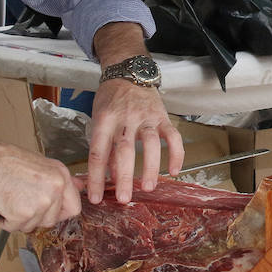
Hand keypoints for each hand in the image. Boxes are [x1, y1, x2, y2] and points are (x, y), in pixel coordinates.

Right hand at [0, 125, 79, 232]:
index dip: (61, 213)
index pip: (74, 206)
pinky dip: (6, 222)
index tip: (51, 213)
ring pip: (34, 226)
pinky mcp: (23, 215)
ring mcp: (41, 203)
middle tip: (23, 209)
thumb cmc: (5, 160)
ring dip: (21, 220)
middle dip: (37, 218)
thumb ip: (55, 180)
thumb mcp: (40, 164)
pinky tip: (1, 208)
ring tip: (9, 204)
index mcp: (61, 175)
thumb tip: (75, 188)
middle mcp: (55, 189)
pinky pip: (16, 228)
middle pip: (53, 220)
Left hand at [86, 81, 182, 203]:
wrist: (129, 72)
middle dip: (125, 177)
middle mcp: (126, 118)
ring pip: (151, 144)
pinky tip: (174, 171)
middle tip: (124, 199)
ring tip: (148, 187)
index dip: (96, 177)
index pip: (98, 152)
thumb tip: (110, 177)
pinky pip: (173, 136)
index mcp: (105, 119)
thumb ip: (105, 146)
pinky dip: (176, 154)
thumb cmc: (111, 99)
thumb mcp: (99, 118)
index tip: (96, 197)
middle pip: (124, 150)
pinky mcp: (163, 116)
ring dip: (151, 167)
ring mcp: (146, 117)